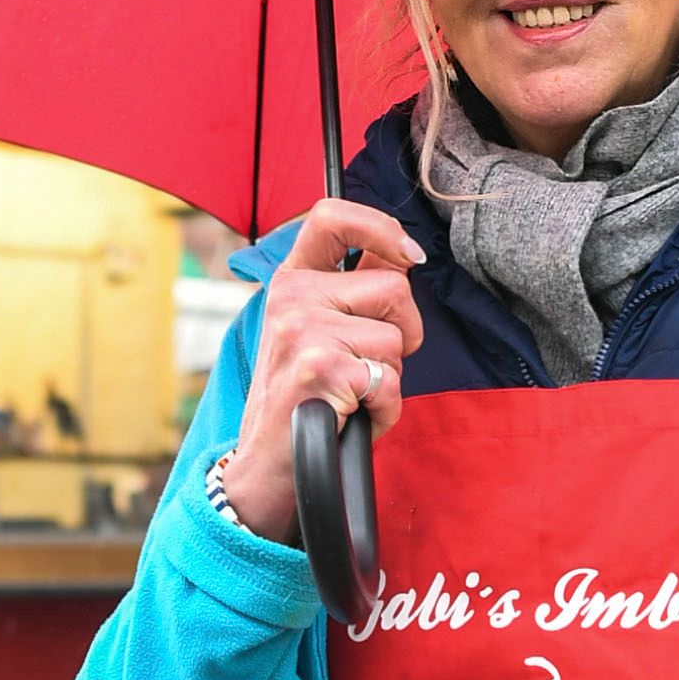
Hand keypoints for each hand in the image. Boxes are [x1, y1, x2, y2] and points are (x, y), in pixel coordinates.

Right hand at [224, 201, 426, 543]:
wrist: (269, 464)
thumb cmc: (306, 397)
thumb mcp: (315, 331)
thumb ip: (351, 290)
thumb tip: (405, 256)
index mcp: (292, 279)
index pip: (332, 215)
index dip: (382, 226)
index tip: (410, 256)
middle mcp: (290, 297)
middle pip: (394, 287)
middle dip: (405, 330)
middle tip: (370, 363)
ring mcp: (301, 332)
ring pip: (397, 338)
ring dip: (390, 375)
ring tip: (353, 393)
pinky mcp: (319, 371)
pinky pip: (389, 381)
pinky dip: (385, 410)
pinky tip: (353, 417)